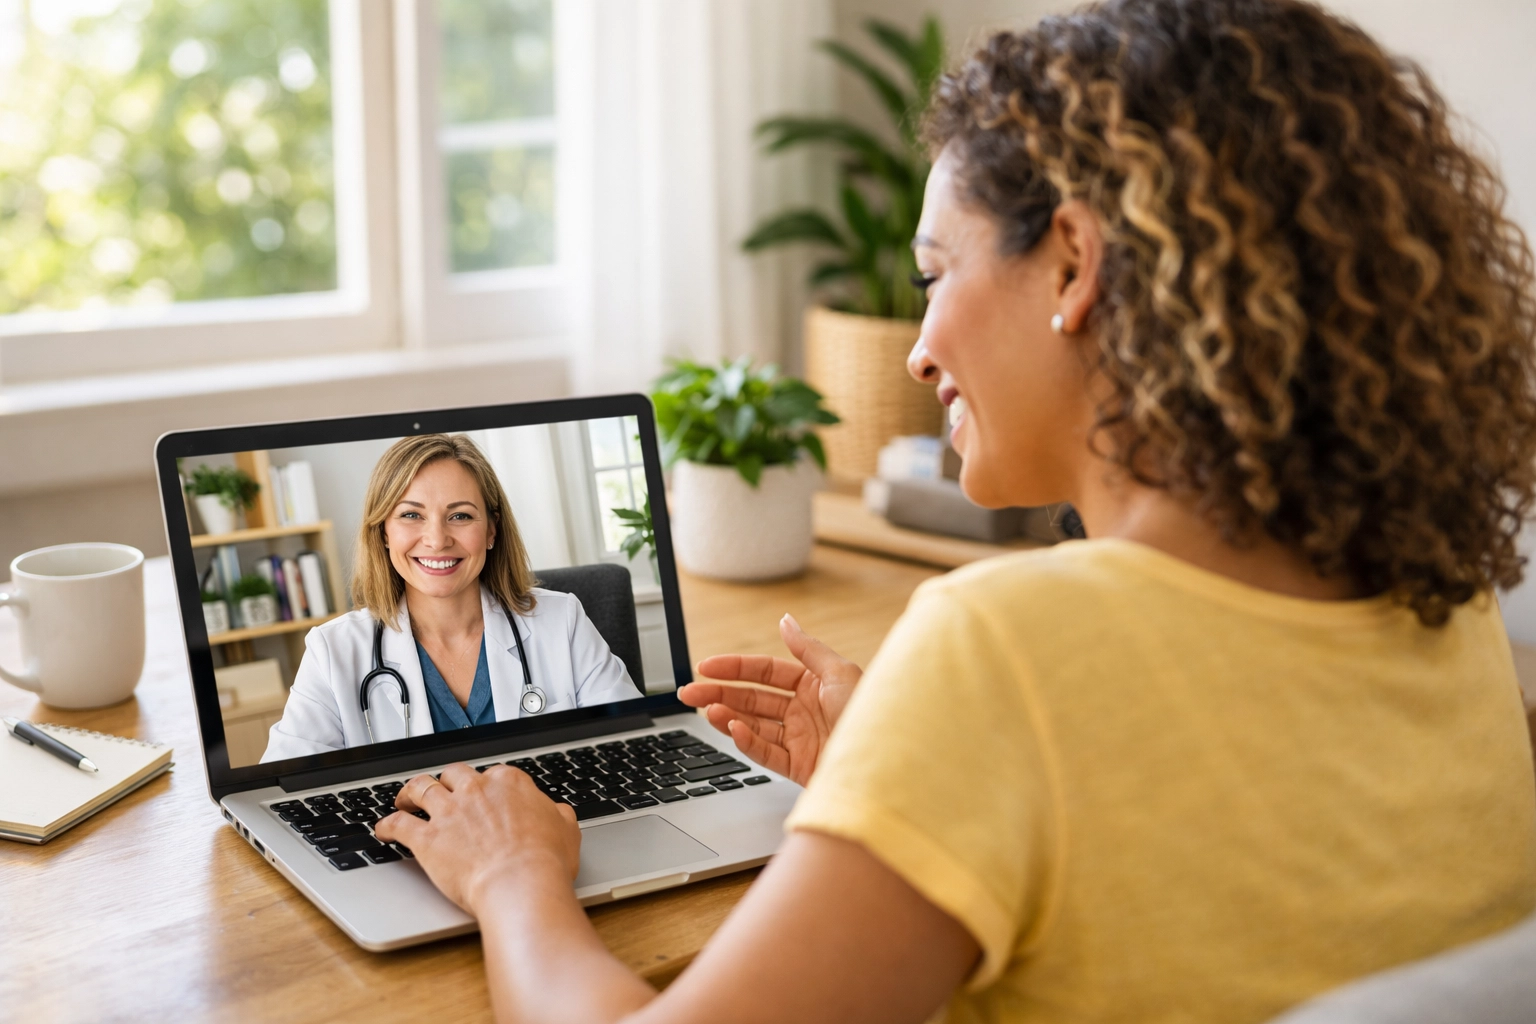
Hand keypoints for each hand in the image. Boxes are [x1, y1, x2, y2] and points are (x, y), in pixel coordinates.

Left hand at [375, 763, 579, 914]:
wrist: (520, 884)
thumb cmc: (545, 861)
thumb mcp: (566, 830)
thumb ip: (557, 815)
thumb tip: (556, 813)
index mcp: (508, 783)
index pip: (491, 774)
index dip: (485, 785)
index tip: (483, 795)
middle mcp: (475, 790)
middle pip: (452, 774)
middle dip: (445, 780)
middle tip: (441, 789)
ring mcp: (448, 812)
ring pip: (420, 788)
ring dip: (409, 792)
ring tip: (404, 798)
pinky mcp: (427, 838)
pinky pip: (398, 825)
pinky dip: (387, 825)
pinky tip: (383, 830)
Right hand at [678, 614, 861, 786]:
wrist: (890, 762)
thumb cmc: (873, 714)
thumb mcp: (841, 672)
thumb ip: (807, 648)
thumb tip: (785, 620)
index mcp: (814, 684)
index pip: (765, 672)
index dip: (734, 668)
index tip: (706, 667)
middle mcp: (805, 710)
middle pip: (753, 699)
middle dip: (719, 694)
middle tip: (689, 694)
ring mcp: (801, 739)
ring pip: (755, 726)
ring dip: (729, 717)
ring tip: (708, 711)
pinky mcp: (800, 767)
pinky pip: (767, 753)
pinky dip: (748, 742)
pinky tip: (734, 730)